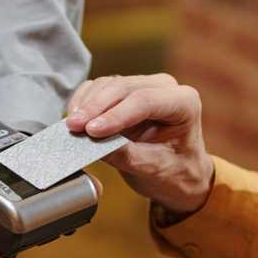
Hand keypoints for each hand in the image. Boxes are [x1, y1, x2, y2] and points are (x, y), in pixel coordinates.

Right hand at [65, 74, 214, 214]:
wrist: (178, 174)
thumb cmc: (174, 171)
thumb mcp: (153, 169)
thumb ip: (126, 155)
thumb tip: (93, 144)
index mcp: (184, 103)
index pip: (145, 101)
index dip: (115, 114)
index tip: (92, 131)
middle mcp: (165, 87)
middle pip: (123, 88)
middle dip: (95, 107)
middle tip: (74, 126)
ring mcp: (144, 85)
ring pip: (108, 84)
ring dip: (87, 103)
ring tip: (72, 125)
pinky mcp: (125, 91)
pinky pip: (99, 87)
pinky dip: (84, 100)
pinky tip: (75, 116)